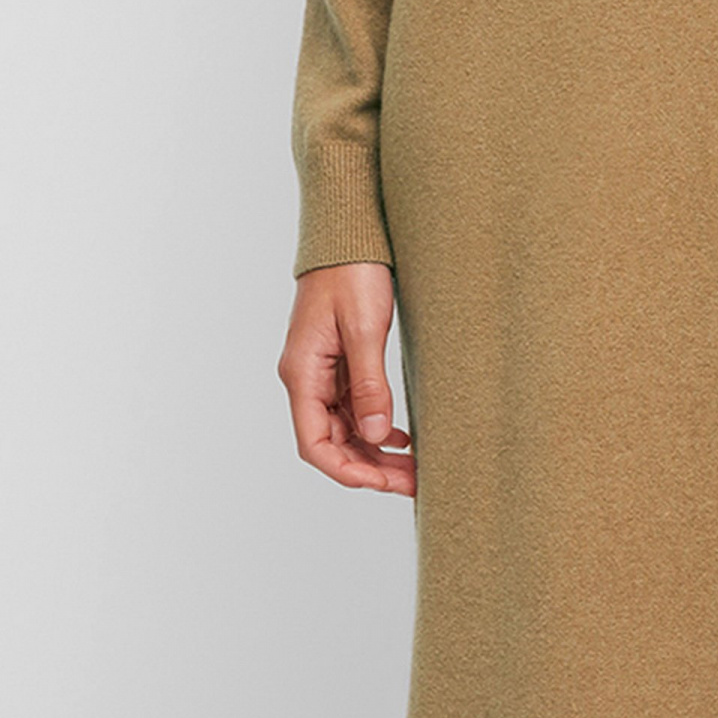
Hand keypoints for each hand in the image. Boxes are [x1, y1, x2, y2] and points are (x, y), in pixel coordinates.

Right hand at [278, 263, 415, 495]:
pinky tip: (400, 436)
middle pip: (332, 443)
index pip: (315, 445)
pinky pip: (351, 407)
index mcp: (303, 374)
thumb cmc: (352, 272)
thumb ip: (369, 384)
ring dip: (375, 451)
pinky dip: (374, 426)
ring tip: (414, 467)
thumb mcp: (365, 328)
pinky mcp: (338, 361)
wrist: (348, 233)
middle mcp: (306, 378)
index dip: (349, 471)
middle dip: (370, 468)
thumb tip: (376, 435)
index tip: (386, 483)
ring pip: (344, 429)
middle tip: (414, 482)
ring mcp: (321, 371)